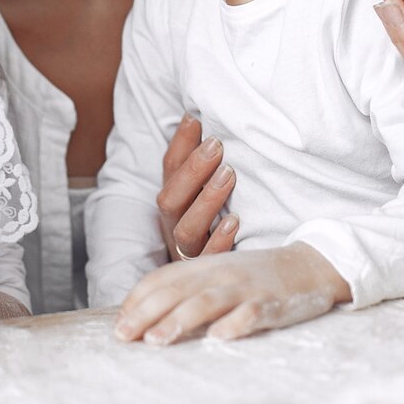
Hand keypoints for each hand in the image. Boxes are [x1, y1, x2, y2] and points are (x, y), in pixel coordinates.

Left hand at [113, 243, 348, 344]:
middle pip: (177, 291)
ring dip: (180, 320)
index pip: (162, 279)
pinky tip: (218, 339)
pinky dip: (234, 325)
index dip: (137, 300)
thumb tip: (145, 314)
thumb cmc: (252, 276)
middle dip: (147, 314)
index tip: (119, 325)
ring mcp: (245, 288)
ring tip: (157, 340)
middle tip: (124, 336)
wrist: (307, 265)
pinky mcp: (271, 303)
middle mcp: (220, 274)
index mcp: (203, 266)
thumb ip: (185, 289)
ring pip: (208, 302)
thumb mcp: (216, 275)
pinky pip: (251, 314)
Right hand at [156, 113, 239, 261]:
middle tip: (217, 145)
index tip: (196, 118)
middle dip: (193, 169)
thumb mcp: (203, 196)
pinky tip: (235, 222)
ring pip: (186, 227)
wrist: (208, 285)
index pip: (168, 169)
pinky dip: (220, 241)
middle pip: (171, 198)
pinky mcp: (204, 273)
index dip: (180, 144)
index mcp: (172, 203)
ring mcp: (187, 251)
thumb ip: (203, 165)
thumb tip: (206, 119)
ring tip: (229, 175)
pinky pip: (208, 259)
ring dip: (207, 199)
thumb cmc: (213, 229)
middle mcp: (173, 225)